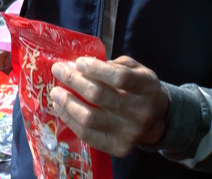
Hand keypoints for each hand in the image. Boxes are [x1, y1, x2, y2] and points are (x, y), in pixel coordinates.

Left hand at [50, 56, 169, 156]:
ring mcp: (129, 133)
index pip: (120, 77)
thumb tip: (82, 66)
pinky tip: (61, 108)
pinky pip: (87, 135)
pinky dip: (69, 120)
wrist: (157, 120)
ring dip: (67, 103)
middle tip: (58, 70)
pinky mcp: (118, 148)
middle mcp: (141, 112)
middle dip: (74, 80)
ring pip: (89, 118)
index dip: (96, 69)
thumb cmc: (140, 89)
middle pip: (99, 96)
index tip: (79, 62)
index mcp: (148, 88)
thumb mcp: (137, 70)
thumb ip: (114, 65)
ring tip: (55, 92)